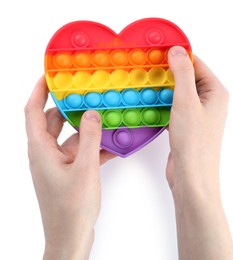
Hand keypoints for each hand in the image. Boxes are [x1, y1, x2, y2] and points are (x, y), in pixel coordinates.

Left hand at [25, 76, 115, 258]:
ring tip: (102, 117)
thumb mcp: (84, 168)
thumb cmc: (71, 208)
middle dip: (67, 107)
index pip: (33, 111)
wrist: (70, 237)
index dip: (39, 91)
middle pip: (52, 122)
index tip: (49, 76)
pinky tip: (111, 144)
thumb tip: (92, 114)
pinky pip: (80, 152)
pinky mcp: (69, 171)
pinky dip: (93, 146)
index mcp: (41, 150)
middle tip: (82, 94)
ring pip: (70, 137)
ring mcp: (58, 163)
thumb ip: (90, 138)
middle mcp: (46, 153)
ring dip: (85, 129)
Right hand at [166, 46, 232, 259]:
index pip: (197, 65)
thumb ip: (183, 74)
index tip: (159, 52)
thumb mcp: (187, 102)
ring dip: (164, 90)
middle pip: (187, 79)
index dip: (179, 57)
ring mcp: (197, 115)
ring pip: (179, 95)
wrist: (190, 175)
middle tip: (148, 68)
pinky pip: (174, 108)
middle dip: (168, 74)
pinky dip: (163, 105)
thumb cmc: (193, 142)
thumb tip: (177, 51)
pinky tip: (150, 104)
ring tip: (146, 84)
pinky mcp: (187, 126)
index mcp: (215, 92)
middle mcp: (209, 102)